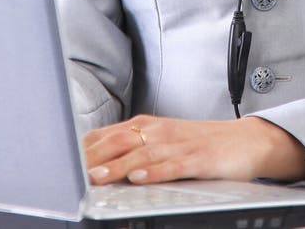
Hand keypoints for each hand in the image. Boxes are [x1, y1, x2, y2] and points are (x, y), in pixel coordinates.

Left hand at [83, 115, 304, 184]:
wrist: (245, 141)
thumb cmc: (200, 144)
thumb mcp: (163, 141)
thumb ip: (132, 147)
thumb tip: (94, 160)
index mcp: (148, 126)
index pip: (108, 134)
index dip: (84, 148)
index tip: (59, 159)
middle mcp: (160, 131)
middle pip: (120, 142)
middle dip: (93, 157)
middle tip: (69, 171)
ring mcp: (179, 144)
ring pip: (142, 155)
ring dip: (117, 166)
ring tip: (96, 176)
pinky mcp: (199, 159)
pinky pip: (173, 166)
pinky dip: (155, 171)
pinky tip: (140, 178)